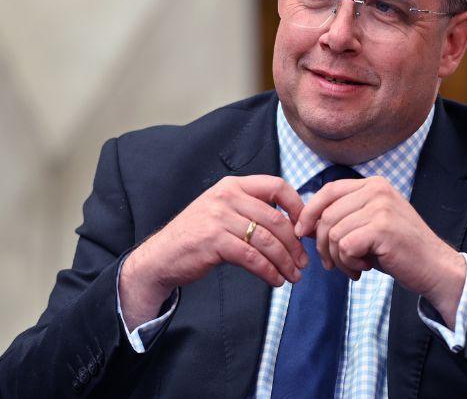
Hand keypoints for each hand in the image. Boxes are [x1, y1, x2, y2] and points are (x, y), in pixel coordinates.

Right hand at [120, 175, 305, 328]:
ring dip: (285, 261)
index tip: (305, 229)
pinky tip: (275, 280)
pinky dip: (269, 271)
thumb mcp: (223, 212)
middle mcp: (226, 196)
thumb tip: (293, 226)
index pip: (277, 186)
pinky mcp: (214, 241)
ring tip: (294, 276)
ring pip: (267, 241)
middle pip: (276, 219)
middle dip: (295, 244)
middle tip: (303, 263)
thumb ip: (252, 211)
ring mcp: (219, 217)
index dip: (297, 206)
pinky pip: (252, 258)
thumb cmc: (198, 236)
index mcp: (233, 185)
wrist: (161, 256)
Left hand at [294, 176, 466, 326]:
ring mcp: (381, 207)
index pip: (328, 191)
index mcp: (374, 184)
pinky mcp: (382, 228)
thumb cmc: (399, 250)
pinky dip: (348, 263)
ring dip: (337, 258)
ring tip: (354, 267)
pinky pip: (344, 246)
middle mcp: (377, 190)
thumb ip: (341, 220)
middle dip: (323, 244)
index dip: (310, 212)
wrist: (435, 268)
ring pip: (333, 233)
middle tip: (334, 263)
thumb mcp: (367, 227)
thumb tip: (304, 223)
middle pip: (327, 214)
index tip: (303, 232)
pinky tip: (363, 268)